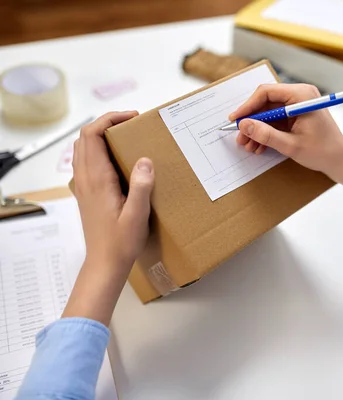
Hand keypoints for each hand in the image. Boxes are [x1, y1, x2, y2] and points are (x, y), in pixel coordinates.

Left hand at [64, 111, 154, 324]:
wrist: (104, 263)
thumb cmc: (121, 242)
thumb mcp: (137, 215)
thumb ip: (140, 186)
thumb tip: (144, 160)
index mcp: (97, 180)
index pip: (92, 136)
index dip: (109, 120)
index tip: (132, 118)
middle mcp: (86, 179)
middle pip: (85, 138)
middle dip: (106, 124)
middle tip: (132, 125)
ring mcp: (84, 186)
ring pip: (83, 149)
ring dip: (101, 136)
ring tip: (127, 138)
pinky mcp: (87, 193)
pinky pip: (87, 161)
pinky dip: (99, 150)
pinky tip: (120, 160)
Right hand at [230, 84, 342, 182]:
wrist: (340, 162)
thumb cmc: (323, 152)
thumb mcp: (291, 145)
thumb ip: (266, 134)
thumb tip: (244, 125)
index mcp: (302, 95)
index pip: (266, 92)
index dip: (247, 106)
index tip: (235, 120)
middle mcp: (300, 95)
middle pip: (265, 102)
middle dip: (252, 121)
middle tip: (240, 137)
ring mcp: (298, 105)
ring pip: (269, 113)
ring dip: (257, 129)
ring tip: (249, 146)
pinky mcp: (297, 115)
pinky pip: (276, 120)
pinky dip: (267, 132)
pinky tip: (259, 146)